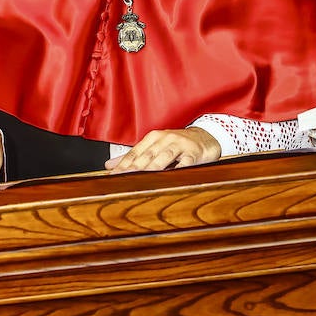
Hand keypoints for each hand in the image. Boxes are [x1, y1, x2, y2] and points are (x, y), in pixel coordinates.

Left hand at [107, 127, 221, 172]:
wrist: (206, 137)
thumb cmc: (177, 144)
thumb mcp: (155, 146)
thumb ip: (133, 156)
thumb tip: (109, 165)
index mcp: (153, 137)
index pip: (135, 152)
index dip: (123, 164)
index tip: (113, 175)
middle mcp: (165, 138)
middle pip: (147, 155)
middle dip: (133, 168)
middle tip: (122, 178)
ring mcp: (180, 145)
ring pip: (164, 157)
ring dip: (152, 168)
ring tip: (141, 178)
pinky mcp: (194, 153)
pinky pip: (185, 162)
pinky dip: (178, 169)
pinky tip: (171, 177)